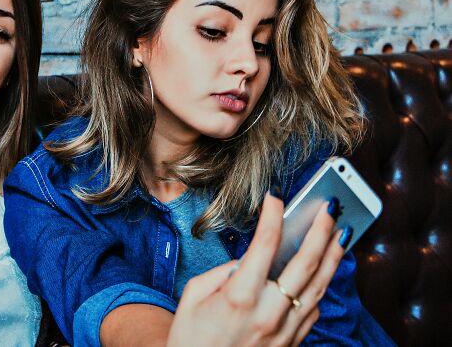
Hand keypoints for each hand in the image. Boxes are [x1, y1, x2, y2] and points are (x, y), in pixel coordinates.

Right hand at [167, 194, 345, 346]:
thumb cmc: (192, 338)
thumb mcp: (193, 297)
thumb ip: (221, 273)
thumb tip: (247, 260)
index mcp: (240, 298)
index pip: (265, 246)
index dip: (273, 218)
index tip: (275, 200)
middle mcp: (269, 313)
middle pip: (305, 263)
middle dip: (319, 230)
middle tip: (327, 208)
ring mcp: (285, 330)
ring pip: (319, 286)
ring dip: (333, 256)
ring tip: (340, 232)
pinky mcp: (292, 342)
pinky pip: (314, 308)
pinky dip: (322, 285)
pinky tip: (324, 270)